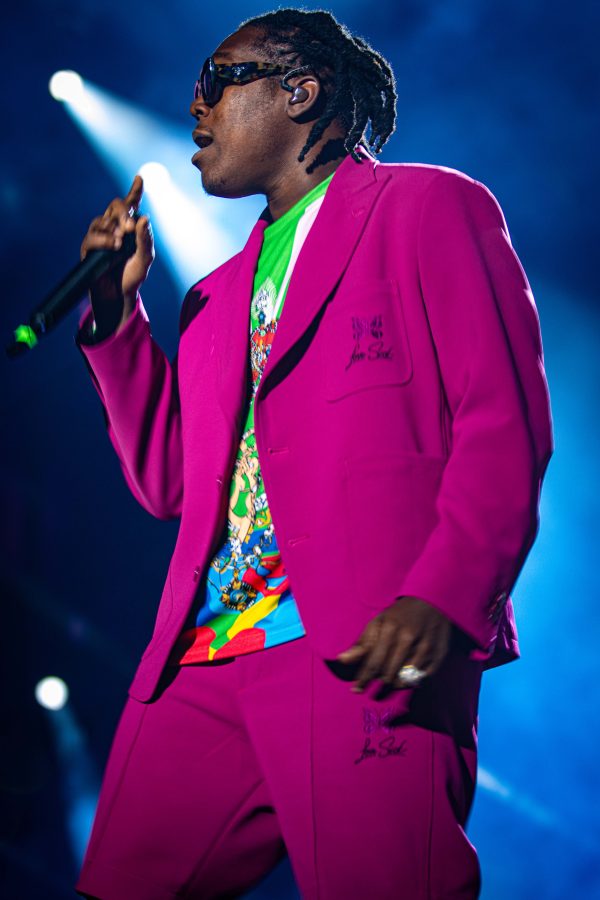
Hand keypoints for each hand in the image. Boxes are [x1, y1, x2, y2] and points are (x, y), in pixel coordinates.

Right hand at [80, 175, 153, 337]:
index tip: (139, 178)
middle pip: (115, 206)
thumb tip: (145, 218)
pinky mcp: (89, 248)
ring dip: (113, 228)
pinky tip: (113, 245)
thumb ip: (146, 240)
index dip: (134, 191)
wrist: (119, 295)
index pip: (131, 205)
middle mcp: (113, 227)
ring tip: (121, 242)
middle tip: (129, 226)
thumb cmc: (133, 276)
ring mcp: (99, 236)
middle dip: (123, 212)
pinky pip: (92, 237)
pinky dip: (104, 240)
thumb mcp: (145, 259)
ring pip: (102, 220)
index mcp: (129, 228)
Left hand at [336, 595, 451, 691]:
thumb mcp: (378, 622)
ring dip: (395, 683)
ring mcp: (426, 647)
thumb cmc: (399, 614)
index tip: (356, 690)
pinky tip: (407, 675)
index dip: (364, 679)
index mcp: (390, 628)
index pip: (374, 662)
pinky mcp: (439, 655)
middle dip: (379, 682)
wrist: (431, 601)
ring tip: (390, 678)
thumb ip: (362, 643)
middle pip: (389, 673)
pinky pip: (422, 678)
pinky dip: (412, 681)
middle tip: (376, 683)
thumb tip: (342, 660)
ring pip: (405, 679)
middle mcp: (409, 638)